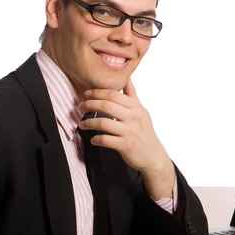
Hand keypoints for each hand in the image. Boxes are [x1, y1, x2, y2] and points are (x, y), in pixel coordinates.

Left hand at [79, 78, 174, 198]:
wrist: (153, 156)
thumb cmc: (145, 132)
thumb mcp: (141, 111)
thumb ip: (132, 95)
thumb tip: (127, 77)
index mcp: (136, 107)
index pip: (114, 94)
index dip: (97, 92)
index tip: (87, 94)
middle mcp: (134, 117)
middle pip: (107, 105)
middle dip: (90, 104)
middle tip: (81, 106)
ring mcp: (130, 131)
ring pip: (103, 122)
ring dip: (89, 122)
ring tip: (82, 124)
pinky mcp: (126, 145)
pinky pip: (106, 140)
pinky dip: (96, 139)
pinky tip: (93, 139)